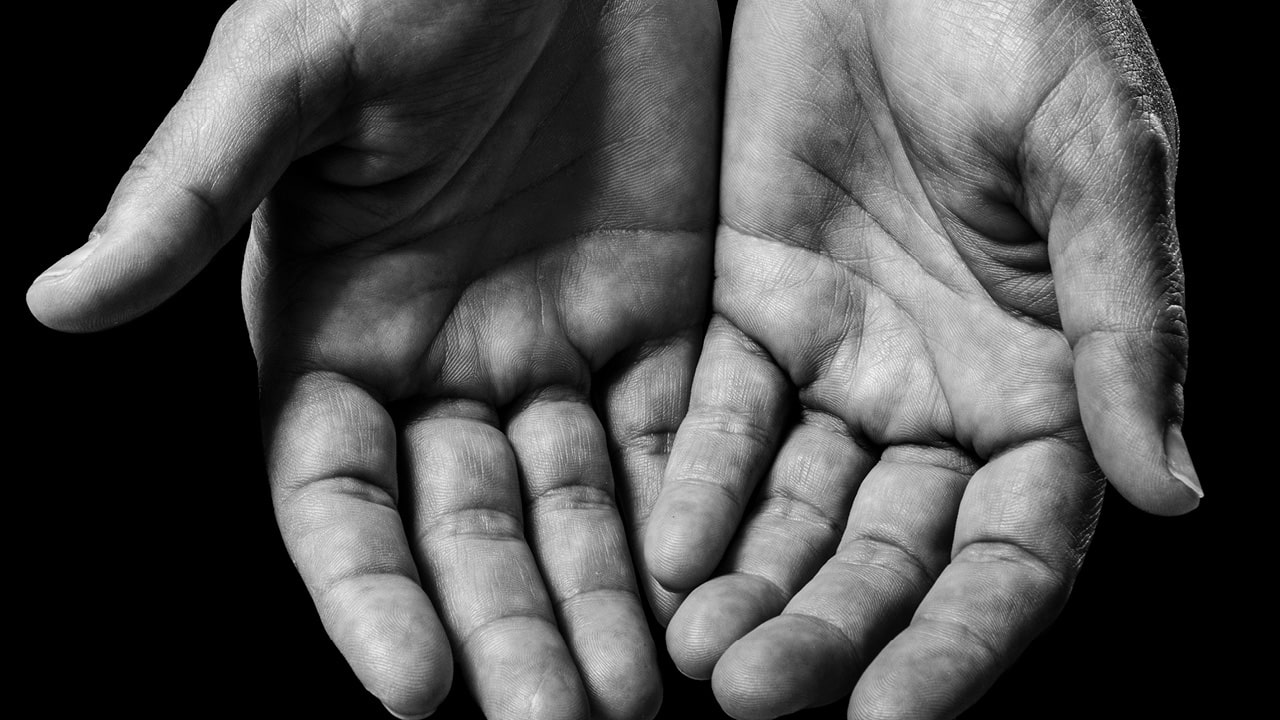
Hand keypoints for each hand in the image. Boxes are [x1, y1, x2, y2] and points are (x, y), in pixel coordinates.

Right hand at [27, 1, 718, 717]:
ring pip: (577, 510)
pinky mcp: (663, 320)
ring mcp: (555, 351)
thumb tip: (57, 300)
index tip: (418, 688)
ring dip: (603, 607)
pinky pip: (678, 439)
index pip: (338, 500)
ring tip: (635, 701)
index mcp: (334, 329)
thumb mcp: (294, 66)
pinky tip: (707, 596)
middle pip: (467, 533)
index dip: (365, 596)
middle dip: (506, 630)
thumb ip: (193, 187)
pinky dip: (691, 520)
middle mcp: (442, 365)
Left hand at [645, 1, 1198, 717]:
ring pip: (793, 509)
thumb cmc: (1022, 15)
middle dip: (825, 630)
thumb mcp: (1096, 153)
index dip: (959, 641)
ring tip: (690, 652)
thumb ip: (1127, 319)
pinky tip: (662, 548)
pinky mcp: (749, 315)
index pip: (1010, 553)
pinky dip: (692, 485)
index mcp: (1046, 383)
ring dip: (746, 583)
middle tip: (746, 694)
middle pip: (885, 553)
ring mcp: (839, 363)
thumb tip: (1177, 491)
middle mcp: (939, 398)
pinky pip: (717, 421)